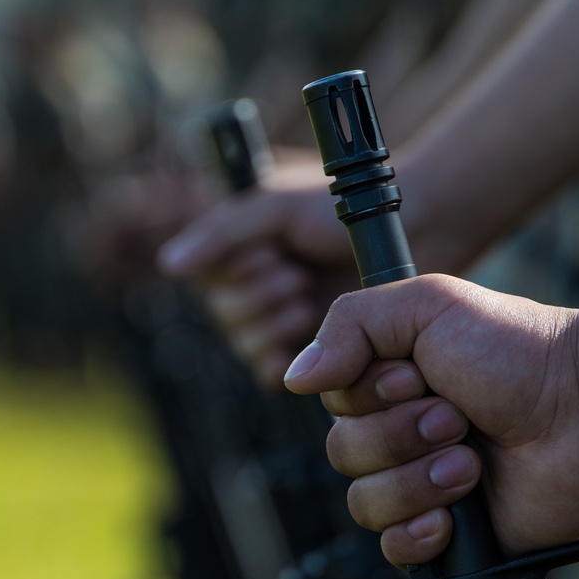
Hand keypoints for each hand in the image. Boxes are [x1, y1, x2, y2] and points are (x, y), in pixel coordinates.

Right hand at [158, 155, 356, 387]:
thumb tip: (169, 263)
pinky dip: (283, 358)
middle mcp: (256, 287)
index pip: (207, 278)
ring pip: (246, 344)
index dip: (233, 272)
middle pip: (225, 315)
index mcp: (242, 249)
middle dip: (258, 295)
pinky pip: (272, 371)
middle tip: (296, 274)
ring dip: (275, 320)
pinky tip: (305, 335)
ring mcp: (283, 321)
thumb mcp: (277, 207)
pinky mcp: (312, 351)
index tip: (268, 251)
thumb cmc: (341, 208)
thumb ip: (223, 233)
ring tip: (307, 293)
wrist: (409, 231)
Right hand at [283, 275, 578, 560]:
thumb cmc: (518, 349)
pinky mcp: (453, 538)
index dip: (368, 397)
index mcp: (391, 382)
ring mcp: (425, 487)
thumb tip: (293, 377)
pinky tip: (453, 517)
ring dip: (418, 481)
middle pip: (342, 455)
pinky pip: (396, 554)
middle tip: (458, 419)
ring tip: (472, 463)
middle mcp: (402, 434)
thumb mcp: (426, 305)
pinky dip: (418, 534)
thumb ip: (349, 324)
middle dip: (400, 437)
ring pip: (364, 505)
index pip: (331, 403)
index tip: (417, 377)